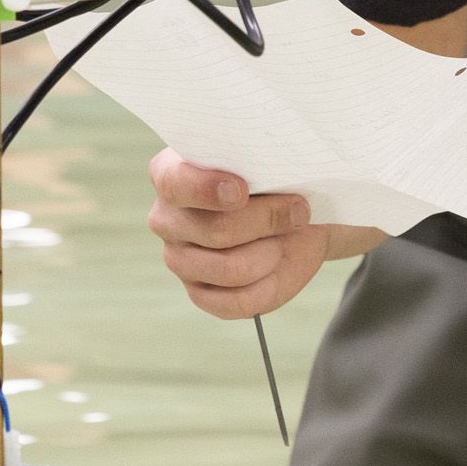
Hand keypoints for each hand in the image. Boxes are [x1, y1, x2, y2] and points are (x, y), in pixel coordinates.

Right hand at [147, 149, 372, 318]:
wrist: (294, 215)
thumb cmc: (275, 179)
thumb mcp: (271, 164)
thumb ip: (260, 165)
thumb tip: (274, 178)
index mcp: (171, 174)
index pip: (175, 184)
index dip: (208, 189)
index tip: (242, 190)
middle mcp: (167, 218)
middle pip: (217, 230)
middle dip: (268, 220)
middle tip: (299, 209)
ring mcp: (179, 259)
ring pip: (231, 268)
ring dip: (272, 252)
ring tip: (285, 235)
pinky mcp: (200, 294)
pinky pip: (237, 301)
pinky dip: (269, 285)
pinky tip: (278, 263)